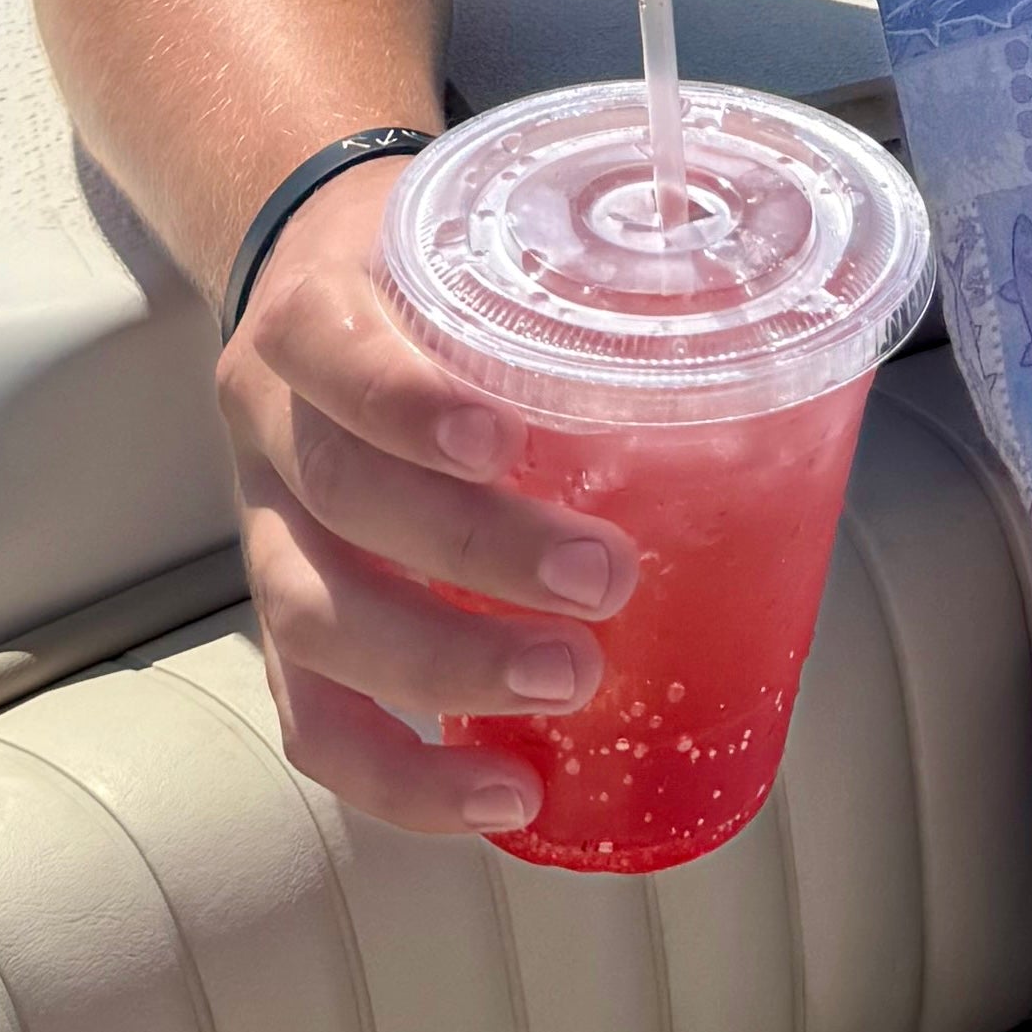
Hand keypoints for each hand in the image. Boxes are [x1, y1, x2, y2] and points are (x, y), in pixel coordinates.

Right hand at [213, 156, 639, 837]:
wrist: (307, 277)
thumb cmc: (431, 274)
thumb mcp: (482, 235)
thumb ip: (593, 264)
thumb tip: (763, 287)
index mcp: (315, 315)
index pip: (332, 351)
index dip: (404, 401)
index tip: (503, 437)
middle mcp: (274, 425)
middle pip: (341, 497)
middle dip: (472, 551)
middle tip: (603, 582)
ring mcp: (268, 529)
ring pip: (312, 620)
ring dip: (443, 672)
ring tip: (568, 687)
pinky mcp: (289, 617)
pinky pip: (314, 718)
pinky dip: (399, 775)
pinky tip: (501, 797)